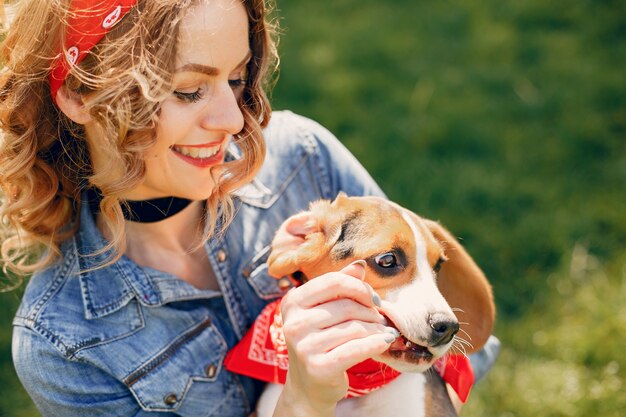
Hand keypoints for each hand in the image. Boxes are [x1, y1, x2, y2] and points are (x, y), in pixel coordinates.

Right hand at [276, 261, 397, 415]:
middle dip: (370, 312)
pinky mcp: (318, 367)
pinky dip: (376, 344)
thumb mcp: (325, 311)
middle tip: (380, 320)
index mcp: (292, 301)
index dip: (359, 287)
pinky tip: (386, 342)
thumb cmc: (321, 341)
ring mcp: (303, 346)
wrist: (308, 387)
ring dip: (376, 329)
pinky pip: (356, 349)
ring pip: (354, 328)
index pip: (333, 282)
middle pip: (346, 306)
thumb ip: (340, 286)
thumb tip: (360, 266)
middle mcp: (293, 323)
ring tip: (383, 332)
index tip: (373, 299)